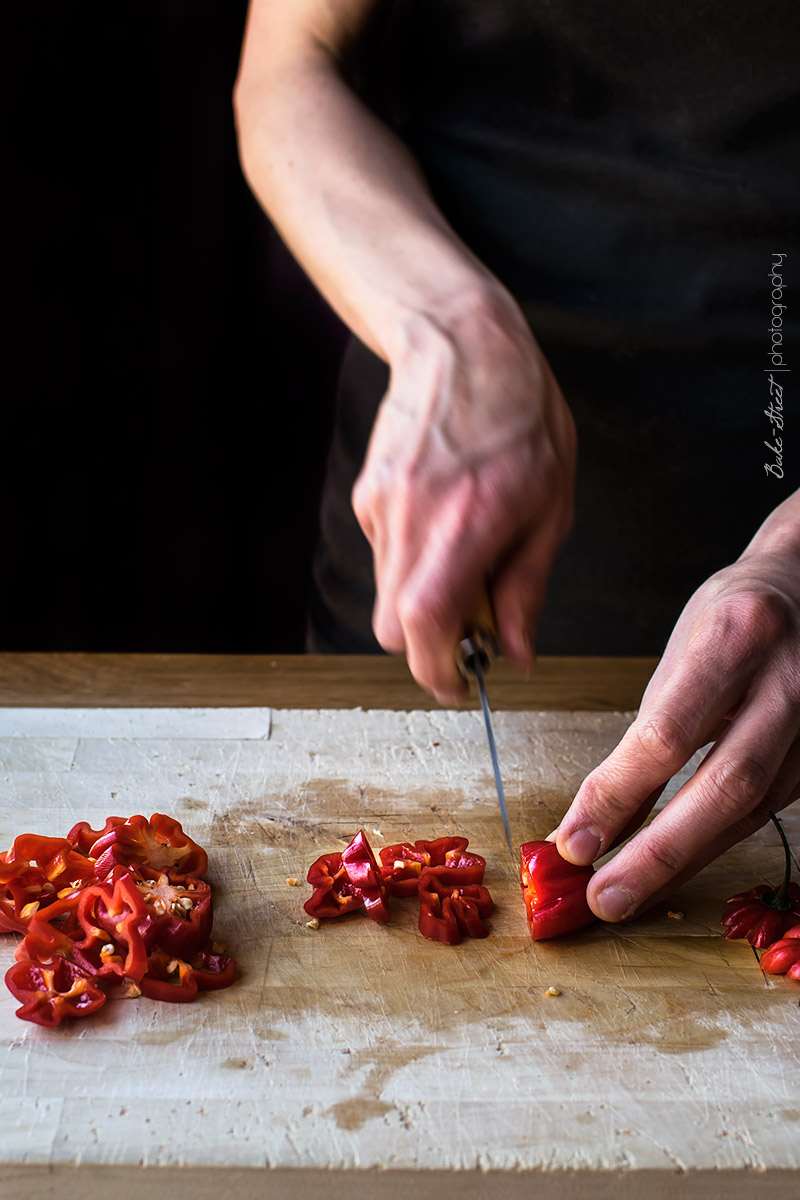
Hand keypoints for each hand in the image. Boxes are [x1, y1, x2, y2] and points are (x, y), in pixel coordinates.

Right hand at [352, 288, 575, 702]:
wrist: (459, 344)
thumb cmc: (520, 416)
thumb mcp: (551, 507)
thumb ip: (526, 587)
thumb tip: (514, 652)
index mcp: (465, 522)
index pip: (424, 625)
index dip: (437, 670)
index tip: (460, 683)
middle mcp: (411, 518)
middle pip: (393, 627)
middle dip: (431, 642)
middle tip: (476, 621)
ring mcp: (380, 506)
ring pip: (389, 593)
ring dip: (426, 596)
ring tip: (469, 548)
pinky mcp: (366, 496)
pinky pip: (387, 555)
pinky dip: (415, 560)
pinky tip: (445, 518)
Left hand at [552, 491, 799, 921]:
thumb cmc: (735, 614)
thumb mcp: (682, 648)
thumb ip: (648, 728)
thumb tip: (598, 812)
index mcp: (737, 637)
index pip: (669, 732)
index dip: (618, 794)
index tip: (574, 840)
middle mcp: (789, 681)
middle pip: (724, 785)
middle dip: (658, 853)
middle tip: (605, 897)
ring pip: (750, 809)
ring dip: (684, 859)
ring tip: (628, 892)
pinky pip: (766, 810)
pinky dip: (715, 841)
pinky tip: (675, 865)